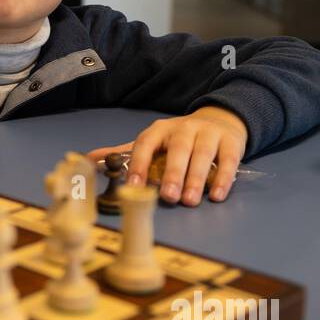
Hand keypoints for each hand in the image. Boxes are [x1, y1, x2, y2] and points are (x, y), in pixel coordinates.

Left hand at [87, 106, 247, 206]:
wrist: (221, 119)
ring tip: (189, 200)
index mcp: (160, 130)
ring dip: (196, 178)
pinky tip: (216, 195)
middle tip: (168, 196)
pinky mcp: (230, 142)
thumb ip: (125, 154)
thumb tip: (89, 159)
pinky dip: (223, 178)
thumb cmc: (180, 138)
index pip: (146, 143)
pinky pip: (228, 160)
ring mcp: (209, 133)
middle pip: (178, 149)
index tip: (134, 185)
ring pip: (202, 155)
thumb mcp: (153, 142)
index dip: (139, 164)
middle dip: (172, 173)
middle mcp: (184, 128)